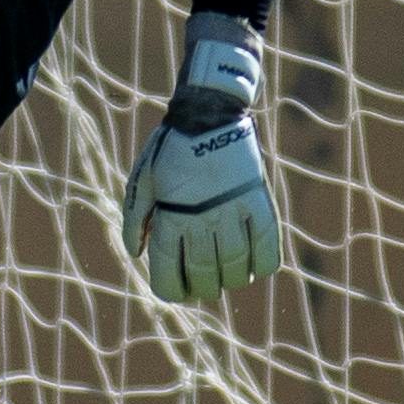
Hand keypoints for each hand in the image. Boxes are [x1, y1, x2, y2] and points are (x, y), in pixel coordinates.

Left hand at [119, 14, 282, 302]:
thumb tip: (137, 255)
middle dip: (202, 288)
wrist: (208, 112)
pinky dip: (263, 265)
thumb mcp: (143, 180)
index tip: (177, 290)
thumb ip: (135, 219)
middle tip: (204, 284)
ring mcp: (232, 211)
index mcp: (170, 215)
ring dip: (231, 280)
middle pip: (204, 276)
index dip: (172, 291)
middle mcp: (201, 219)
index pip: (169, 274)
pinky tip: (255, 267)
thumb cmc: (171, 149)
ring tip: (228, 275)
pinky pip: (267, 247)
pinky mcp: (258, 202)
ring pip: (235, 268)